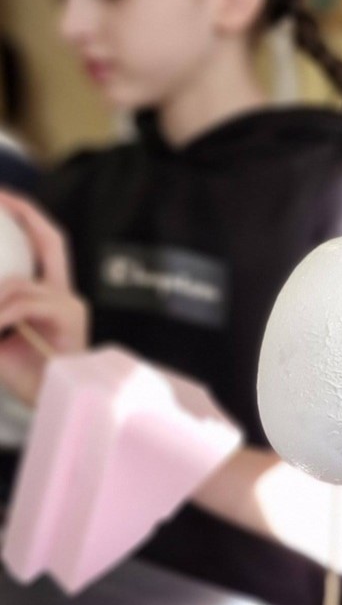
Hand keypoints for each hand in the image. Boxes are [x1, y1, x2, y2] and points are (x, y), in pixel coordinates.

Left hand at [0, 191, 87, 403]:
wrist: (61, 406)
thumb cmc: (32, 380)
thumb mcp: (1, 340)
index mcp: (52, 297)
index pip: (47, 245)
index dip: (28, 216)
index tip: (5, 197)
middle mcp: (68, 294)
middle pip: (51, 241)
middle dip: (24, 212)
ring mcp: (72, 304)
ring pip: (17, 284)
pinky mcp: (70, 319)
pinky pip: (23, 306)